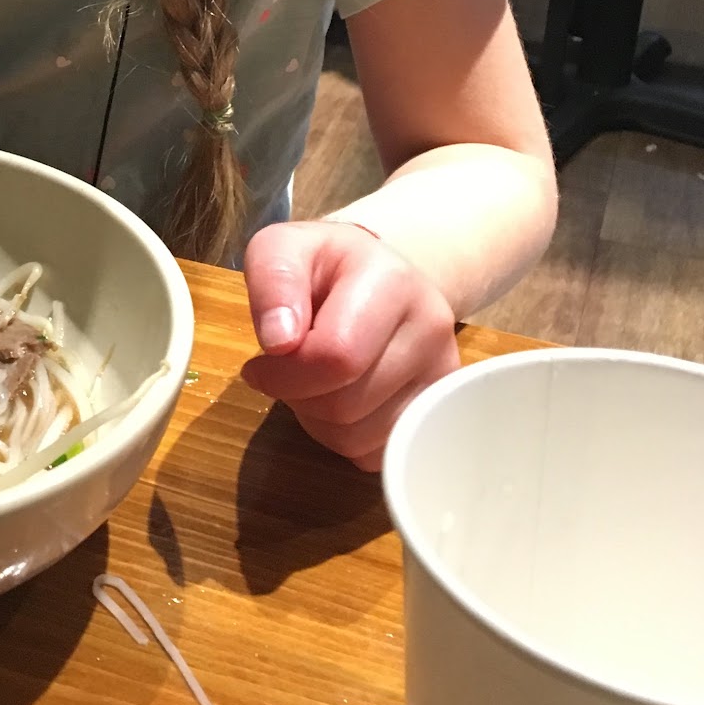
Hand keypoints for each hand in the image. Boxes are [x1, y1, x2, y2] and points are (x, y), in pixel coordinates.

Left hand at [240, 219, 458, 470]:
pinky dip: (344, 439)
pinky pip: (375, 455)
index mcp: (393, 282)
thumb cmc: (324, 266)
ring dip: (317, 420)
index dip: (284, 373)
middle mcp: (432, 329)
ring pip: (358, 438)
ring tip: (316, 380)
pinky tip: (342, 399)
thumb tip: (279, 341)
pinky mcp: (438, 415)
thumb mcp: (282, 248)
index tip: (260, 363)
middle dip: (298, 396)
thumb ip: (273, 281)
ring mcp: (443, 377)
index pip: (335, 357)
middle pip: (345, 405)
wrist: (381, 277)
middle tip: (289, 369)